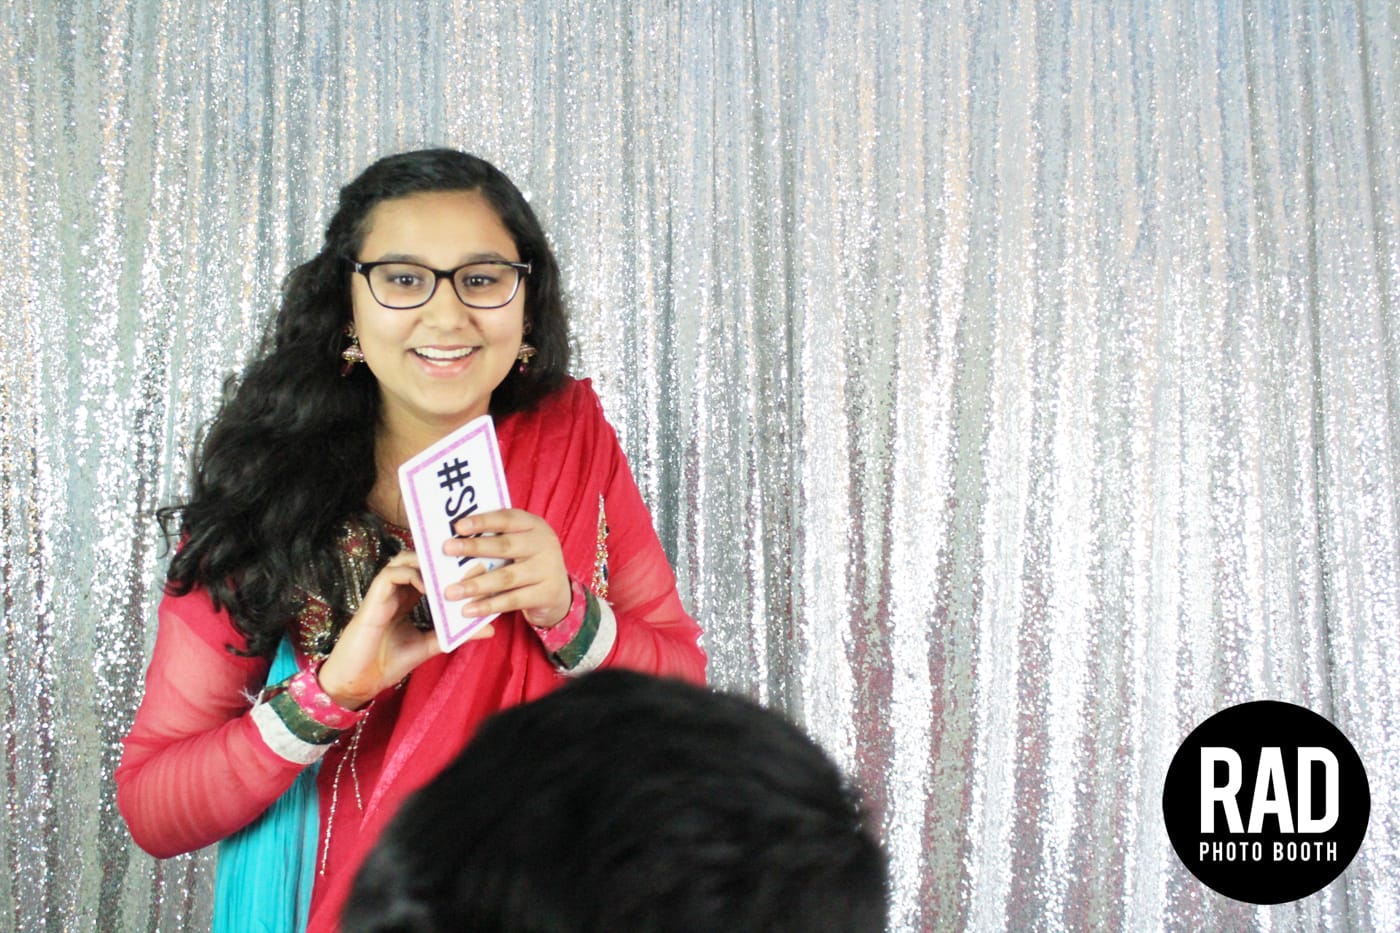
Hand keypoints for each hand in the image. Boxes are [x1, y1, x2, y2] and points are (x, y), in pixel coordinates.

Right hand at [316, 550, 490, 708]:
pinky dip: (412, 575)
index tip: (477, 566)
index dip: (452, 567)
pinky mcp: (373, 597)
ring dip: (427, 562)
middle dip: (442, 557)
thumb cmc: (387, 663)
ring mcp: (384, 591)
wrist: (359, 680)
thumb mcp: (430, 645)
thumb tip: (489, 629)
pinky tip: (429, 588)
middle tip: (467, 559)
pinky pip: (392, 574)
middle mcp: (397, 590)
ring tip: (449, 574)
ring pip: (405, 559)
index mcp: (408, 598)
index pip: (431, 571)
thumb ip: (456, 634)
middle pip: (419, 558)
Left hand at [443, 509, 571, 628]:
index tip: (458, 526)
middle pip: (505, 545)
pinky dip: (489, 605)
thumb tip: (455, 540)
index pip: (507, 518)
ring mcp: (547, 569)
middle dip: (474, 547)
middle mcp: (543, 544)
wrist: (559, 592)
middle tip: (446, 549)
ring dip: (476, 584)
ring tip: (451, 591)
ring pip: (506, 577)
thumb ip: (496, 538)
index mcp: (534, 525)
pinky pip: (512, 600)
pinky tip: (468, 610)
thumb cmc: (528, 562)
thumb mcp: (520, 543)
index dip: (483, 521)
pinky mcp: (547, 593)